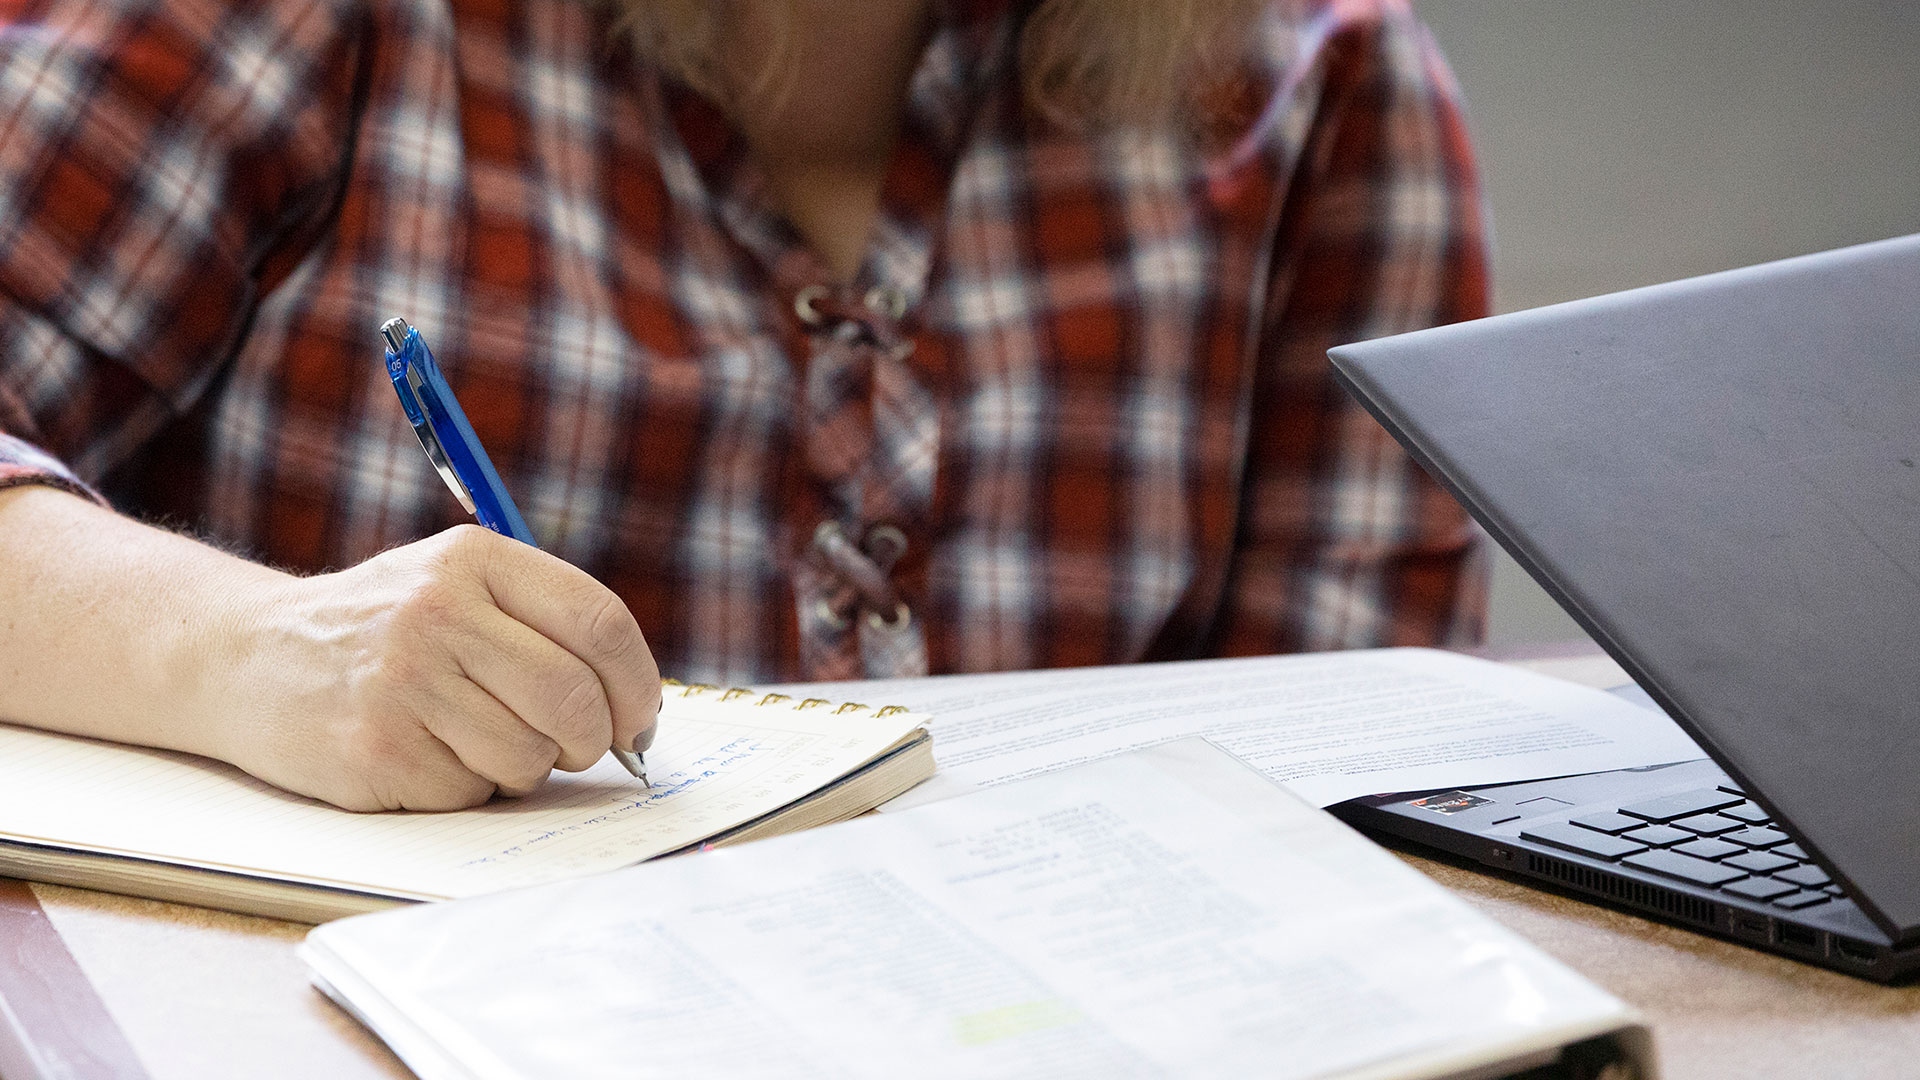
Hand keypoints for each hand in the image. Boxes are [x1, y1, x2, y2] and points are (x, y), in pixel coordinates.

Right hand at [209, 525, 660, 810]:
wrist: (247, 658)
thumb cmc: (382, 630)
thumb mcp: (458, 587)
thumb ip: (543, 624)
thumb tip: (636, 708)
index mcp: (474, 560)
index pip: (600, 624)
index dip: (637, 683)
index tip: (639, 717)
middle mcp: (438, 612)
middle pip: (574, 698)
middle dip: (592, 739)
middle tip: (576, 747)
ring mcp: (403, 682)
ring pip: (528, 755)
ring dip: (523, 767)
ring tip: (476, 740)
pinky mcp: (376, 750)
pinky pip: (471, 792)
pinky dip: (466, 788)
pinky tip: (423, 754)